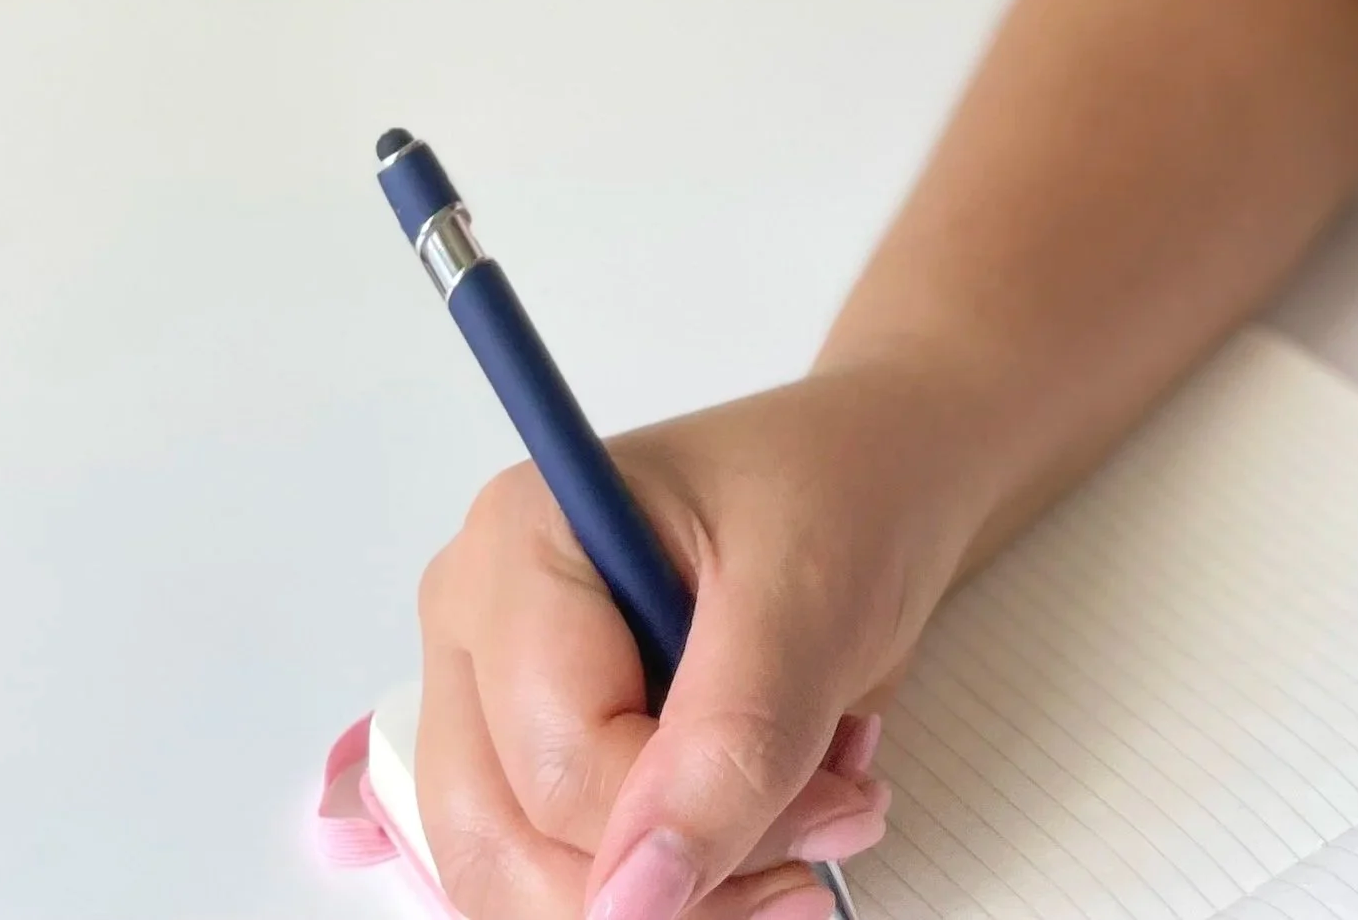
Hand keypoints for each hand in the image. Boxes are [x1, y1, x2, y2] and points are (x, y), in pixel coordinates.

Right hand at [415, 361, 986, 919]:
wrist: (879, 479)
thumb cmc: (838, 494)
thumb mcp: (812, 602)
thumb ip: (728, 745)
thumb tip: (631, 898)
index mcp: (520, 540)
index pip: (560, 761)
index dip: (689, 820)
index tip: (831, 809)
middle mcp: (478, 622)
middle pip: (504, 838)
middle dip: (671, 891)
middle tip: (815, 868)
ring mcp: (492, 695)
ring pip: (516, 880)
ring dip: (672, 903)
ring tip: (811, 840)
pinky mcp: (530, 754)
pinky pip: (558, 874)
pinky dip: (665, 890)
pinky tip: (769, 837)